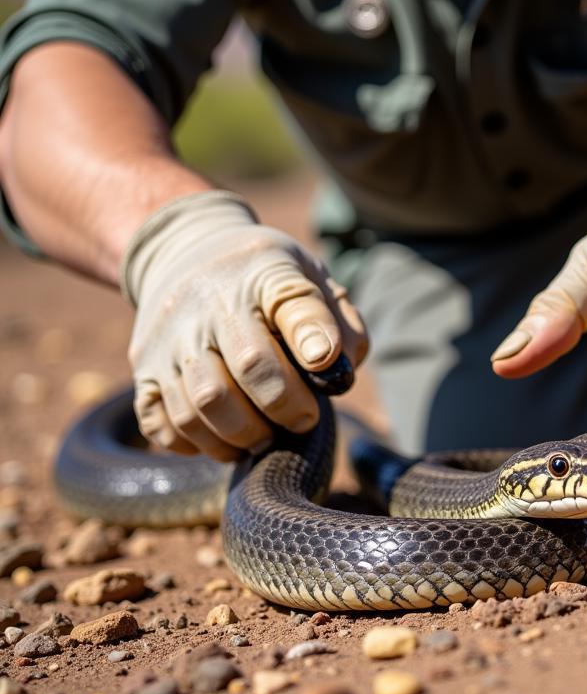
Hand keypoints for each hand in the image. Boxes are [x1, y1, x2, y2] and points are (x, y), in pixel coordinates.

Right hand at [122, 191, 367, 459]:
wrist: (186, 250)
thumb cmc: (265, 278)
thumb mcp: (311, 276)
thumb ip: (338, 324)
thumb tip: (338, 375)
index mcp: (263, 272)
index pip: (293, 303)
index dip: (315, 340)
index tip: (326, 366)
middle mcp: (209, 302)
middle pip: (247, 367)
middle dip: (283, 407)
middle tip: (302, 420)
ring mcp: (168, 337)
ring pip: (199, 406)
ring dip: (240, 436)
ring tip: (263, 436)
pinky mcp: (142, 367)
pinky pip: (158, 422)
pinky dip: (192, 443)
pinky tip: (221, 437)